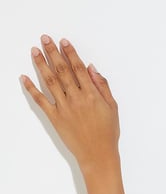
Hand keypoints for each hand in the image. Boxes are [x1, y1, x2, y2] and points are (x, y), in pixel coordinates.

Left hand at [21, 35, 119, 172]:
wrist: (98, 154)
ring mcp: (64, 108)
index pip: (78, 68)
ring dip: (41, 64)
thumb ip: (102, 86)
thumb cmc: (107, 133)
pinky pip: (40, 101)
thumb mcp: (112, 107)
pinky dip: (31, 88)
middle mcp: (76, 98)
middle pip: (62, 70)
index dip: (70, 53)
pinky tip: (24, 78)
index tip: (63, 42)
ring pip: (50, 81)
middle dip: (53, 52)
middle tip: (45, 39)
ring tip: (35, 51)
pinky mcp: (55, 118)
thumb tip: (92, 69)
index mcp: (91, 95)